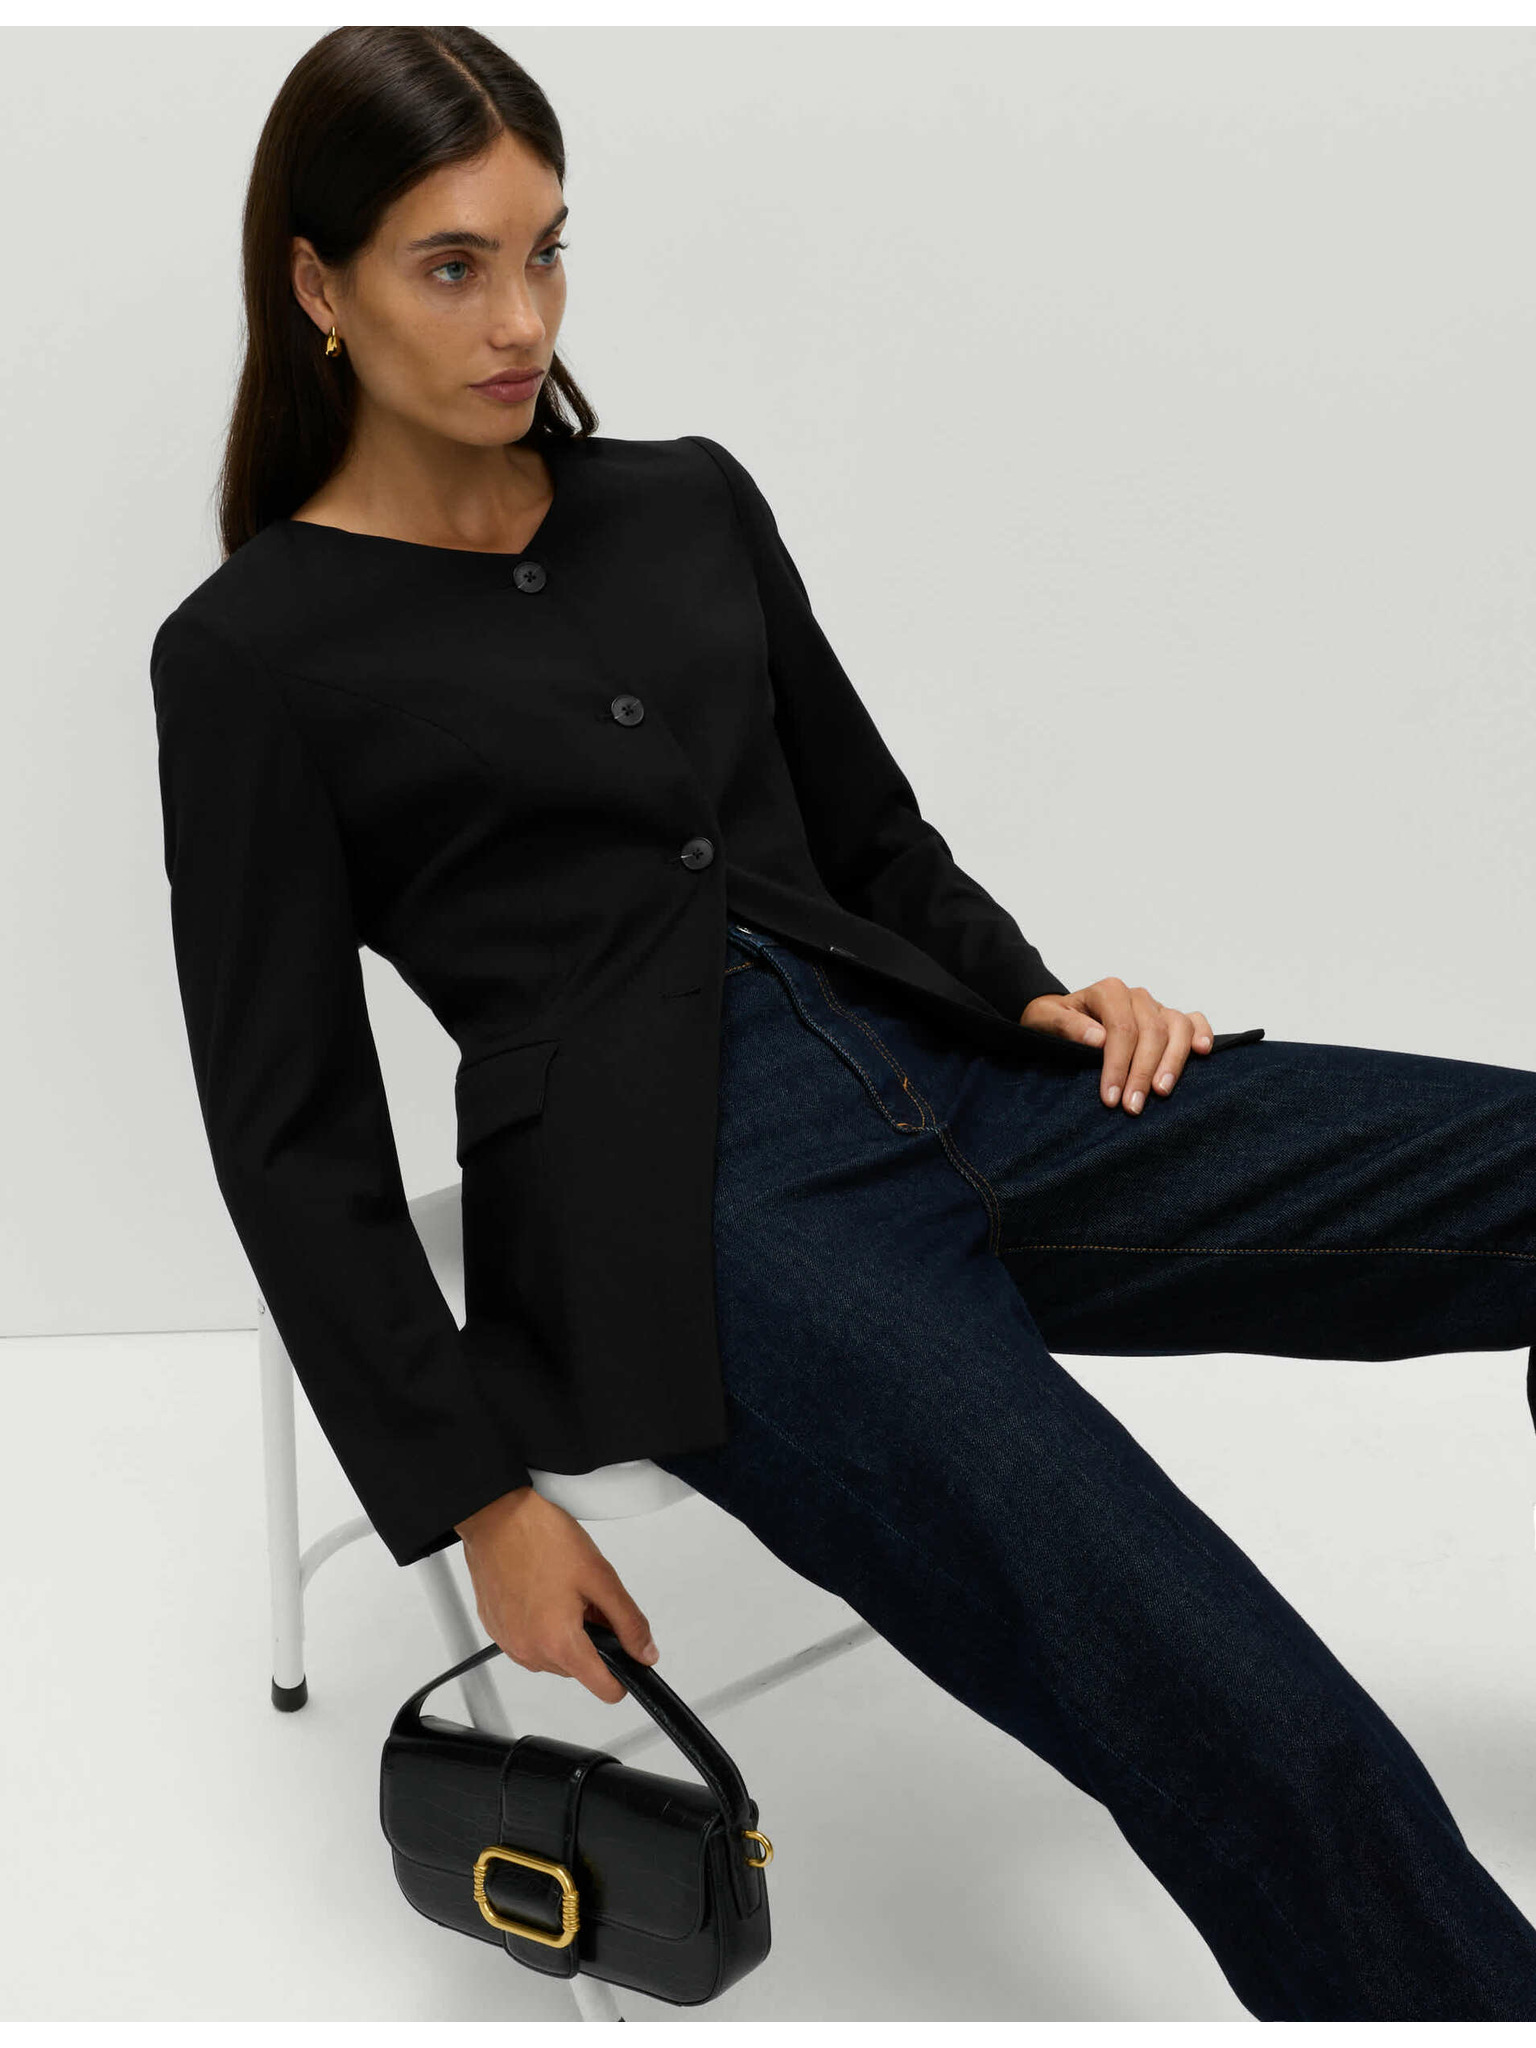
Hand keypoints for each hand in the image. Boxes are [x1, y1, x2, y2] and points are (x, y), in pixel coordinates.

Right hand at [453, 1483, 660, 1703]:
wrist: (496, 1516)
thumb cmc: (540, 1538)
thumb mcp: (600, 1577)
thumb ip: (629, 1622)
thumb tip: (645, 1652)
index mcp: (559, 1644)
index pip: (605, 1689)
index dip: (624, 1673)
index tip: (628, 1653)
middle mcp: (530, 1652)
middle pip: (579, 1667)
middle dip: (592, 1638)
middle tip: (587, 1597)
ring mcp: (510, 1643)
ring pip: (554, 1655)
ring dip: (565, 1632)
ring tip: (562, 1589)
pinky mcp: (497, 1630)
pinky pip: (530, 1640)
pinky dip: (542, 1624)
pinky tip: (542, 1591)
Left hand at [1020, 977, 1213, 1114]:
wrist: (1059, 1018)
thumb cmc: (1052, 1022)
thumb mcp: (1044, 1020)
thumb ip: (1065, 1025)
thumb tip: (1098, 1038)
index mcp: (1108, 992)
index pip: (1121, 1028)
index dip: (1118, 1064)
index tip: (1111, 1098)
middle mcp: (1136, 996)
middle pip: (1151, 1032)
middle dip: (1142, 1073)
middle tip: (1132, 1107)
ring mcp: (1156, 1007)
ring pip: (1176, 1028)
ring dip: (1172, 1063)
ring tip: (1162, 1093)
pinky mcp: (1170, 1019)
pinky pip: (1193, 1020)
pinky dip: (1201, 1033)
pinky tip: (1201, 1053)